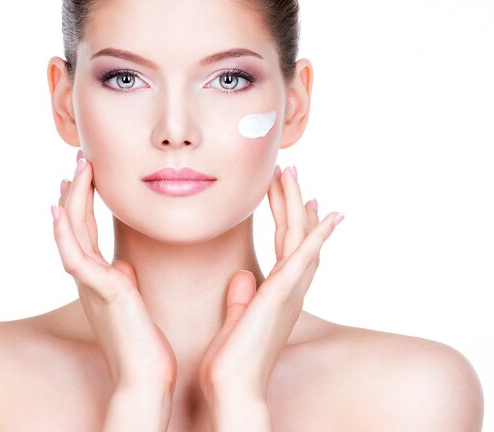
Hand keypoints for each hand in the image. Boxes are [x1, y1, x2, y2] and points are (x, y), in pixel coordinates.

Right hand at [51, 150, 176, 393]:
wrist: (146, 377)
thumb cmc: (144, 344)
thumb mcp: (132, 303)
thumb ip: (123, 282)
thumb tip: (124, 266)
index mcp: (99, 278)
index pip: (85, 233)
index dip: (82, 205)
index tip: (84, 179)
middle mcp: (89, 278)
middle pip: (75, 226)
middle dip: (76, 192)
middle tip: (79, 162)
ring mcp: (91, 285)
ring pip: (72, 233)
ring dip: (72, 200)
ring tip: (75, 170)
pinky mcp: (101, 292)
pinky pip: (75, 256)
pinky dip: (64, 232)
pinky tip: (58, 208)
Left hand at [198, 165, 342, 402]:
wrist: (232, 387)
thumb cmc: (231, 361)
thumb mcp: (235, 319)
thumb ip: (241, 297)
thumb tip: (243, 277)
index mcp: (279, 294)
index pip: (290, 249)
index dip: (295, 222)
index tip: (296, 198)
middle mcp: (290, 290)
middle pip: (296, 236)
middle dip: (293, 201)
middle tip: (289, 172)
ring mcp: (289, 290)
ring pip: (297, 236)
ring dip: (296, 203)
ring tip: (291, 173)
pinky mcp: (282, 293)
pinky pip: (303, 256)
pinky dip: (318, 234)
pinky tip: (329, 213)